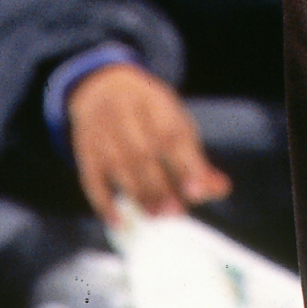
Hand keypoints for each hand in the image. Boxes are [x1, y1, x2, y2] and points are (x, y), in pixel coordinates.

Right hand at [67, 58, 232, 221]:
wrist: (101, 85)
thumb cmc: (148, 112)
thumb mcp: (174, 121)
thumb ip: (196, 159)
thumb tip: (222, 189)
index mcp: (154, 102)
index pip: (171, 134)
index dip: (185, 164)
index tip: (197, 192)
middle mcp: (124, 113)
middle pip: (142, 152)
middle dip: (159, 185)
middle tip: (176, 211)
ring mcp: (100, 132)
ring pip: (117, 166)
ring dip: (137, 194)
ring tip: (155, 216)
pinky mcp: (84, 151)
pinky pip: (90, 179)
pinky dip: (104, 203)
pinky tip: (119, 222)